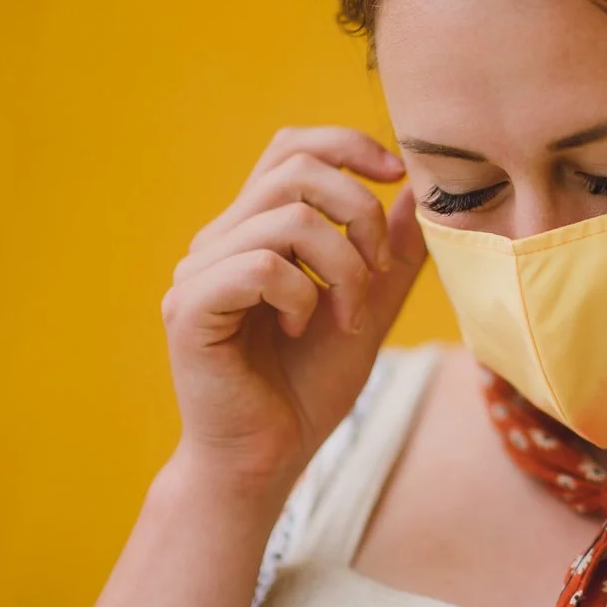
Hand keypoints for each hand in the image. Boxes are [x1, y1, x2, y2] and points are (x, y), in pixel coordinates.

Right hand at [161, 127, 426, 494]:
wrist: (267, 460)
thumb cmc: (308, 388)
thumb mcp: (370, 309)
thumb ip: (392, 252)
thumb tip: (416, 188)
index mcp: (255, 230)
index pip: (292, 149)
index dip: (347, 146)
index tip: (396, 174)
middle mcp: (220, 240)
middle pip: (296, 170)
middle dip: (360, 215)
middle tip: (378, 273)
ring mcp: (199, 271)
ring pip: (289, 218)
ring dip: (342, 268)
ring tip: (345, 317)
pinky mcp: (190, 307)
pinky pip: (261, 265)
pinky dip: (303, 296)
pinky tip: (302, 332)